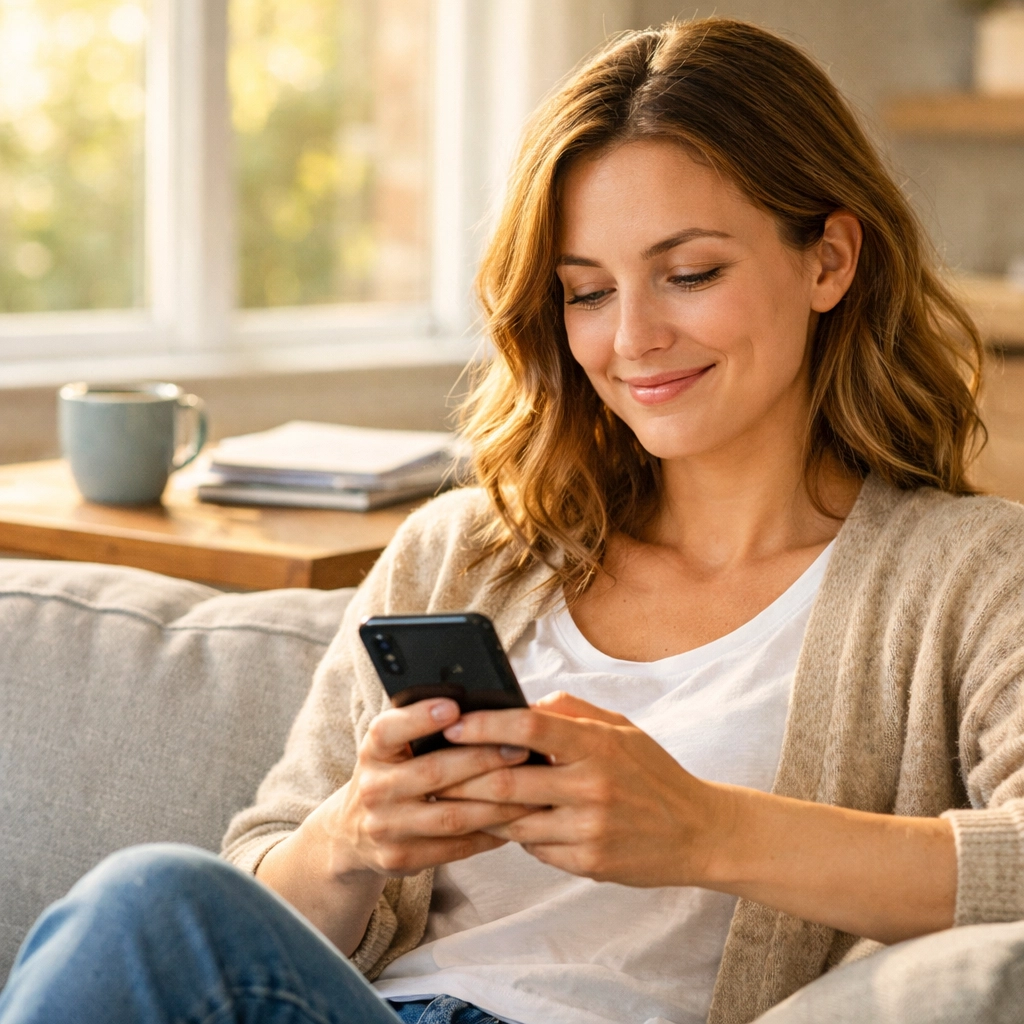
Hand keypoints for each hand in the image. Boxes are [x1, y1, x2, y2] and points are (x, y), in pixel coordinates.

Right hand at [307, 697, 535, 879]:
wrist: (352, 833)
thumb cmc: (391, 775)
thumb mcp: (391, 749)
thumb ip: (420, 728)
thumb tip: (479, 707)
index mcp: (372, 752)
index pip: (388, 730)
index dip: (419, 718)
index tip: (454, 706)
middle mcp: (373, 789)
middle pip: (433, 772)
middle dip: (482, 759)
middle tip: (520, 749)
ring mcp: (385, 828)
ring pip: (451, 815)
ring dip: (496, 803)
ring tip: (530, 789)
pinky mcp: (400, 859)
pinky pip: (454, 847)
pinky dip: (489, 834)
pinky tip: (514, 821)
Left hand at [437, 692, 724, 886]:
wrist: (699, 832)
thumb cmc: (652, 772)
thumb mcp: (620, 728)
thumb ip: (571, 710)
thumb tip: (523, 702)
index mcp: (597, 745)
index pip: (528, 726)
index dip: (485, 725)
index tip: (454, 724)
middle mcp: (591, 787)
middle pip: (507, 782)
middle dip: (464, 777)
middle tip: (434, 771)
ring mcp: (589, 829)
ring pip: (513, 822)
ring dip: (482, 811)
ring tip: (456, 799)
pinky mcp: (588, 863)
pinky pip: (534, 849)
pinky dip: (517, 835)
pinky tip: (506, 824)